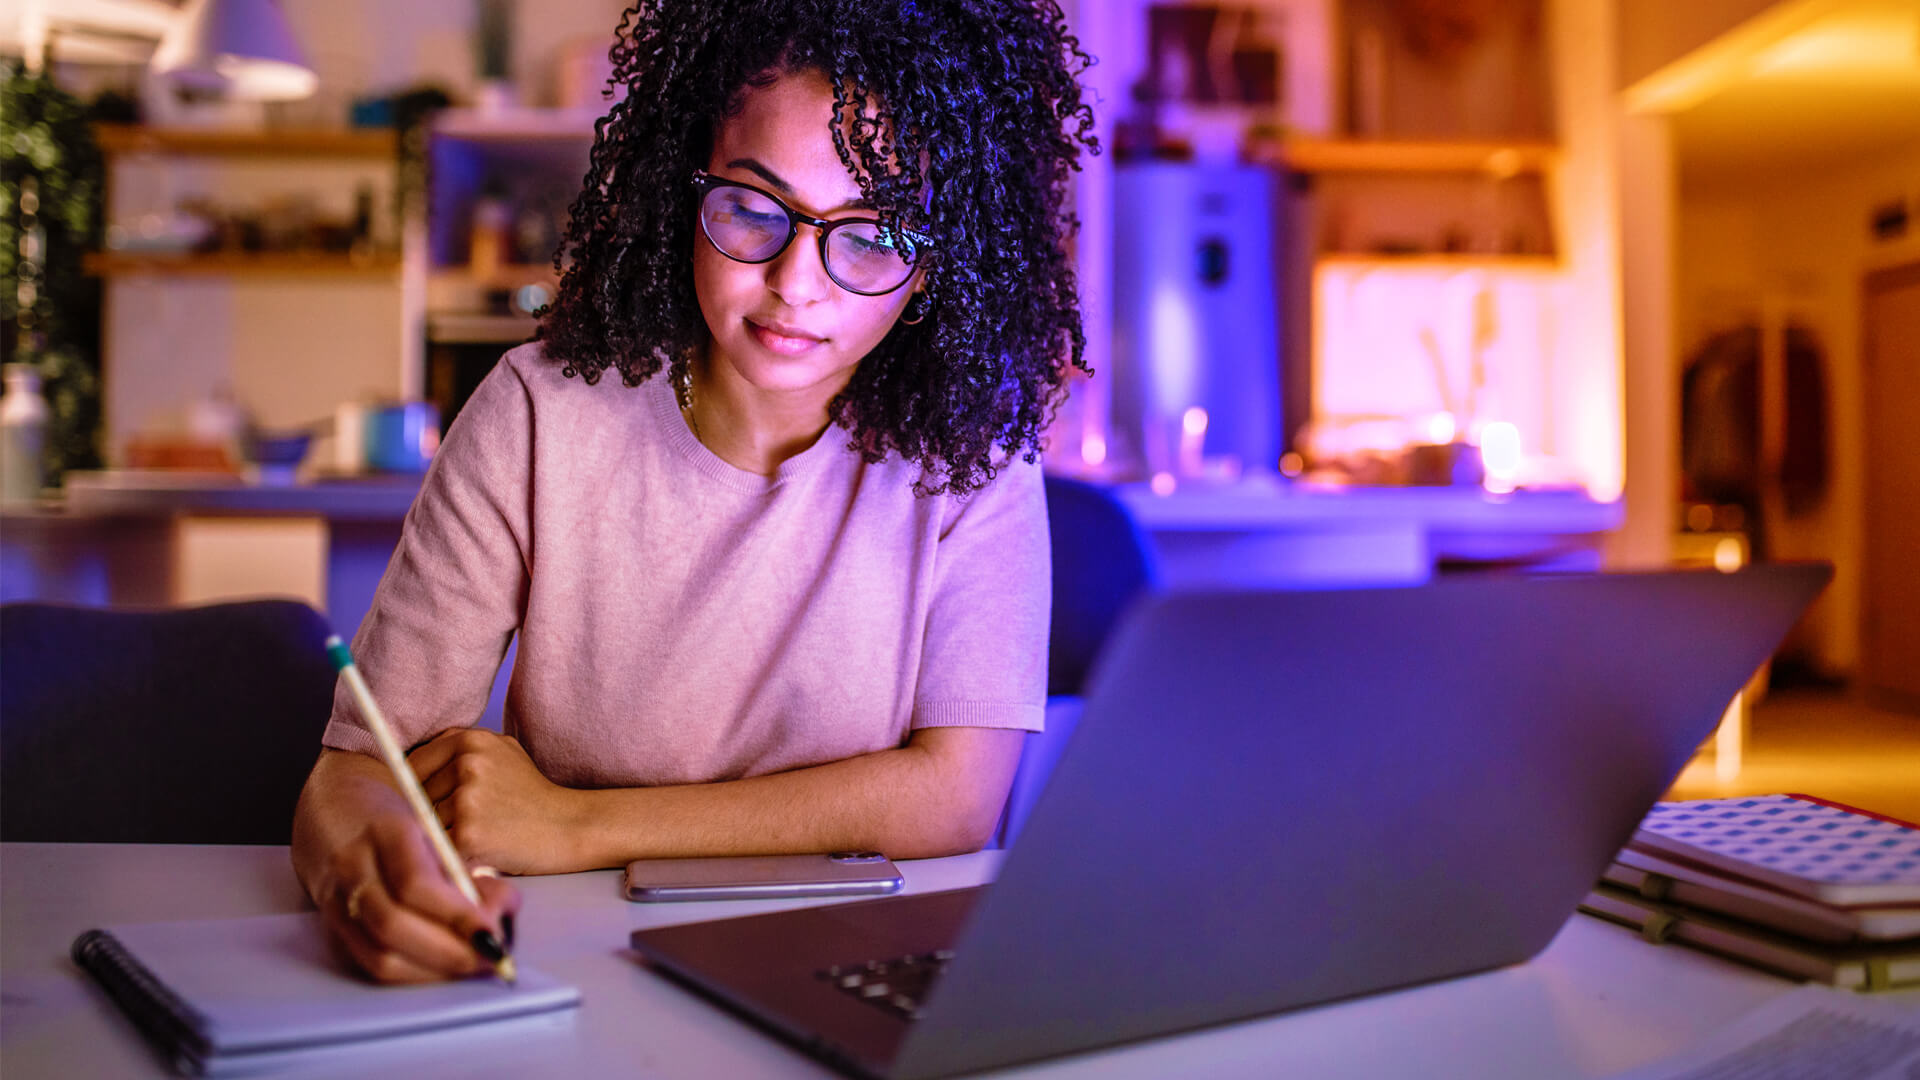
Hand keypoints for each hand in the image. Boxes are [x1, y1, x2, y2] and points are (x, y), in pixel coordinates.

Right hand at [316, 810, 519, 983]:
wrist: (346, 824)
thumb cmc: (406, 833)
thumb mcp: (439, 841)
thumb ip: (469, 879)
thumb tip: (500, 916)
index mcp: (385, 832)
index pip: (415, 883)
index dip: (457, 916)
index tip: (493, 936)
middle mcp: (352, 866)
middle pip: (392, 924)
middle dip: (449, 951)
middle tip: (491, 958)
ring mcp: (336, 901)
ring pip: (381, 955)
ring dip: (436, 969)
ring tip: (473, 965)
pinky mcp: (335, 930)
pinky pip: (373, 966)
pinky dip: (416, 974)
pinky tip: (445, 969)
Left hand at [409, 728, 589, 874]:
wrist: (570, 826)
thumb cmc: (532, 795)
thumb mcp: (502, 751)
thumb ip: (460, 748)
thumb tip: (407, 761)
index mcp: (470, 740)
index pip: (411, 765)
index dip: (414, 790)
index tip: (428, 805)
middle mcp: (466, 764)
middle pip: (414, 797)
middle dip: (427, 814)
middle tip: (459, 825)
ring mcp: (467, 799)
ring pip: (424, 824)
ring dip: (439, 837)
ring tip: (473, 838)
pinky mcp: (469, 834)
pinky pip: (437, 848)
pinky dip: (450, 856)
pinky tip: (477, 853)